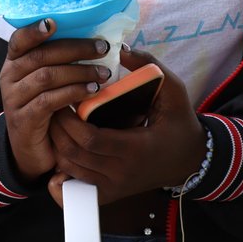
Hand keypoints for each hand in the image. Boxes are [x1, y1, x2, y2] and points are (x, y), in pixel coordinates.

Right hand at [0, 19, 111, 181]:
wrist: (30, 151)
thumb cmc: (44, 110)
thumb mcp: (45, 82)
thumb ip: (58, 62)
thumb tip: (93, 40)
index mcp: (14, 62)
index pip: (20, 39)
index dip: (35, 30)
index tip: (55, 22)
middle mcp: (9, 76)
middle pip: (41, 55)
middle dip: (75, 49)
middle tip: (103, 47)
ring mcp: (13, 98)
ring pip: (47, 76)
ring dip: (79, 72)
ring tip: (103, 73)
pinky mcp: (23, 119)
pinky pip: (49, 101)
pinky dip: (72, 93)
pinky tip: (91, 92)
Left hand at [45, 46, 204, 205]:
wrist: (190, 160)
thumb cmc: (179, 122)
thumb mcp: (173, 90)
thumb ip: (148, 66)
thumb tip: (120, 47)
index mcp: (136, 148)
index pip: (89, 138)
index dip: (69, 120)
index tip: (63, 99)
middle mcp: (122, 172)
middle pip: (74, 155)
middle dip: (56, 129)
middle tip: (51, 106)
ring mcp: (115, 186)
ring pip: (71, 171)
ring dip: (56, 147)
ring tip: (55, 123)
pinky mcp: (111, 194)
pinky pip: (77, 191)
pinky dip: (62, 177)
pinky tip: (60, 157)